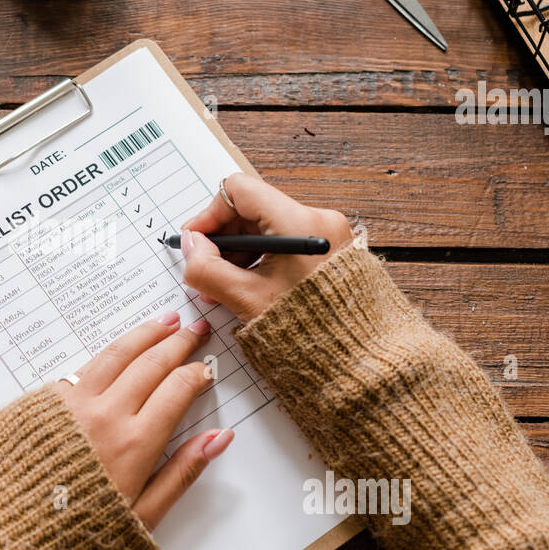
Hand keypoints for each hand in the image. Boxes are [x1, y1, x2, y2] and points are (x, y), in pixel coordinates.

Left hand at [56, 312, 232, 528]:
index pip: (177, 390)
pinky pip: (85, 364)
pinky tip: (120, 345)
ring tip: (164, 321)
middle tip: (195, 329)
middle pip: (151, 364)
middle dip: (178, 343)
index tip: (207, 368)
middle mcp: (106, 416)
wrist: (6, 534)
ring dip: (144, 334)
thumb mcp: (143, 516)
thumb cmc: (75, 535)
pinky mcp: (46, 402)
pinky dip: (110, 349)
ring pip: (117, 355)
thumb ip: (182, 473)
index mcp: (135, 444)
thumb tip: (218, 438)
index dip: (197, 373)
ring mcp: (73, 404)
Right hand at [181, 174, 351, 322]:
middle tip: (204, 268)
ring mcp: (326, 236)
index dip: (210, 213)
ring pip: (266, 229)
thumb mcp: (246, 299)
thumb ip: (207, 269)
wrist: (357, 358)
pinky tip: (247, 287)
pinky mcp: (328, 253)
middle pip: (253, 210)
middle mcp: (318, 220)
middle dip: (222, 238)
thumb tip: (191, 246)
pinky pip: (284, 244)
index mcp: (300, 223)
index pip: (240, 191)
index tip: (195, 239)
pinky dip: (260, 260)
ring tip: (223, 287)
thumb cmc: (310, 330)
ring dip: (239, 253)